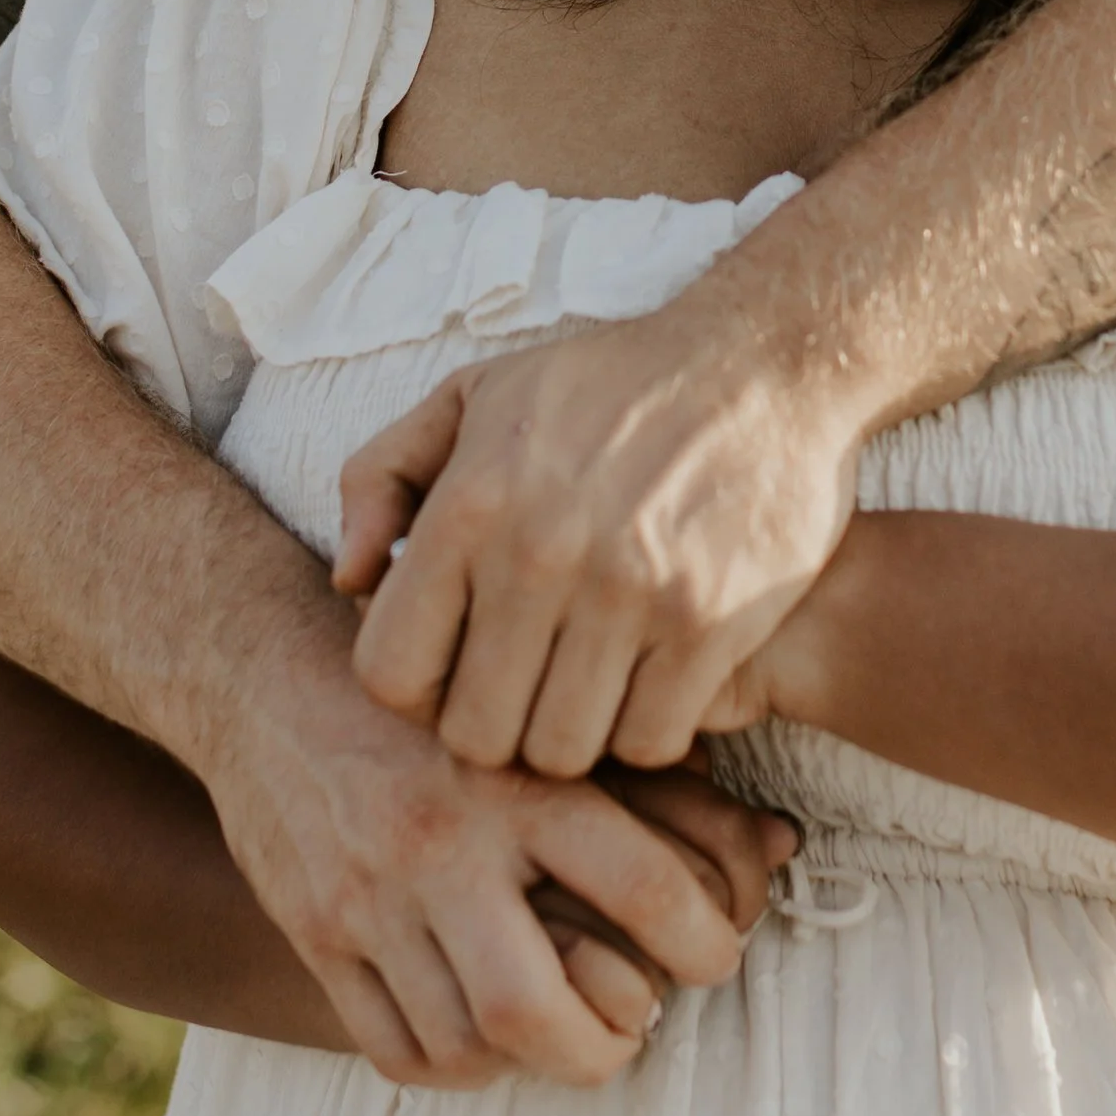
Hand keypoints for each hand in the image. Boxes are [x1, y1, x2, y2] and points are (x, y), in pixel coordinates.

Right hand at [200, 612, 778, 1088]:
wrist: (264, 670)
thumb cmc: (439, 687)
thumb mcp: (545, 705)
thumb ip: (652, 778)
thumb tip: (782, 845)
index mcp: (517, 779)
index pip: (640, 887)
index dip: (702, 944)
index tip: (712, 956)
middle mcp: (442, 844)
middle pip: (533, 1010)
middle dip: (602, 1047)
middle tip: (631, 1029)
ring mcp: (370, 897)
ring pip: (464, 1044)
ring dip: (528, 1060)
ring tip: (560, 1028)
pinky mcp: (316, 933)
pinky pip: (396, 1049)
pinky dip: (453, 1063)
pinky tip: (483, 1033)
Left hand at [333, 302, 867, 774]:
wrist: (766, 363)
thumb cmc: (607, 386)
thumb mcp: (475, 395)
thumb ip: (382, 476)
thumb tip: (349, 579)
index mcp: (470, 504)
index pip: (390, 672)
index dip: (415, 687)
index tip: (453, 663)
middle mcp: (541, 554)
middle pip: (476, 734)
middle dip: (492, 722)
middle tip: (525, 683)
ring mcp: (629, 595)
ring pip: (563, 751)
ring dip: (571, 732)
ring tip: (587, 683)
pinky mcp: (708, 626)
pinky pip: (651, 743)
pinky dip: (646, 731)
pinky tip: (649, 681)